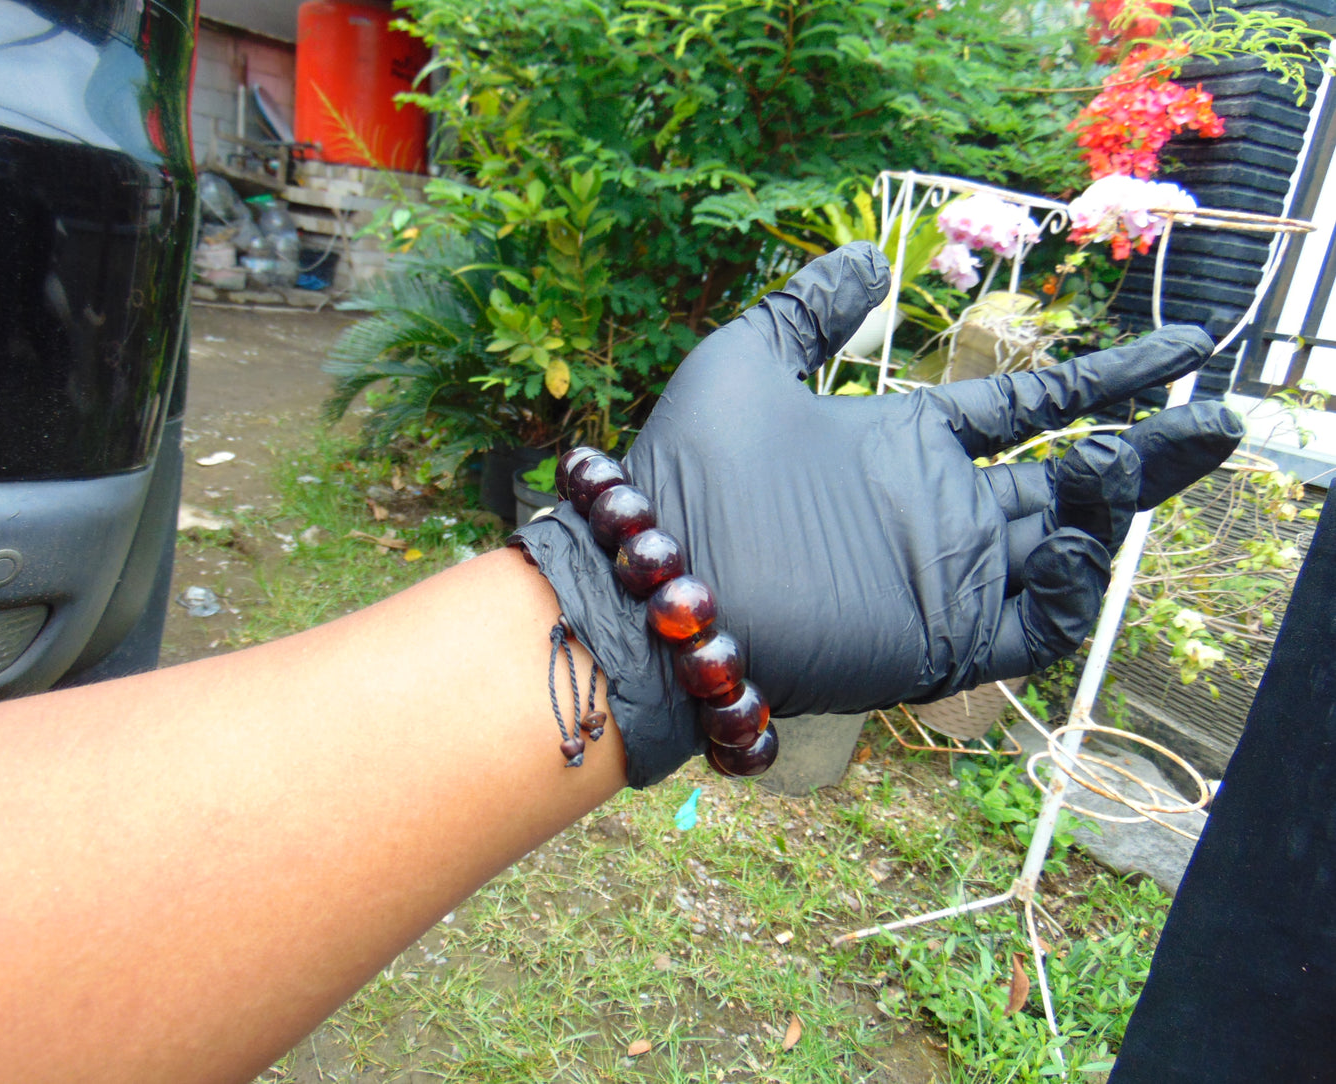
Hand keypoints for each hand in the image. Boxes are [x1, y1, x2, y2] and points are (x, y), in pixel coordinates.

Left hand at [513, 243, 1241, 785]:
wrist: (653, 579)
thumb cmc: (688, 470)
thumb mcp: (746, 361)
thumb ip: (810, 309)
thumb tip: (870, 259)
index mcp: (905, 445)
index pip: (1028, 409)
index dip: (1104, 381)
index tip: (1178, 351)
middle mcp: (936, 510)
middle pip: (1071, 481)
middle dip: (1150, 455)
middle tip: (1221, 419)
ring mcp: (940, 576)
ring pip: (1065, 551)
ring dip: (1114, 512)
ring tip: (1133, 460)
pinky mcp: (937, 641)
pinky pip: (1034, 629)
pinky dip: (1071, 592)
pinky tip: (1078, 538)